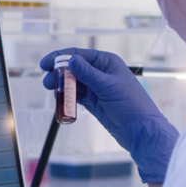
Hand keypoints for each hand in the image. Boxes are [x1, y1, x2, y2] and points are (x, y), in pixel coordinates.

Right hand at [41, 48, 177, 182]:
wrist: (140, 131)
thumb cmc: (131, 105)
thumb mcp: (108, 87)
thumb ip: (88, 74)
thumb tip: (71, 60)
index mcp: (107, 62)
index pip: (79, 55)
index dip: (60, 57)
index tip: (45, 64)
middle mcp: (101, 72)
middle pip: (74, 68)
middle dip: (59, 73)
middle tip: (47, 82)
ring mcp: (97, 87)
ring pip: (73, 82)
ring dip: (61, 85)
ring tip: (51, 90)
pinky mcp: (94, 102)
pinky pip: (76, 95)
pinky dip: (67, 96)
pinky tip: (60, 98)